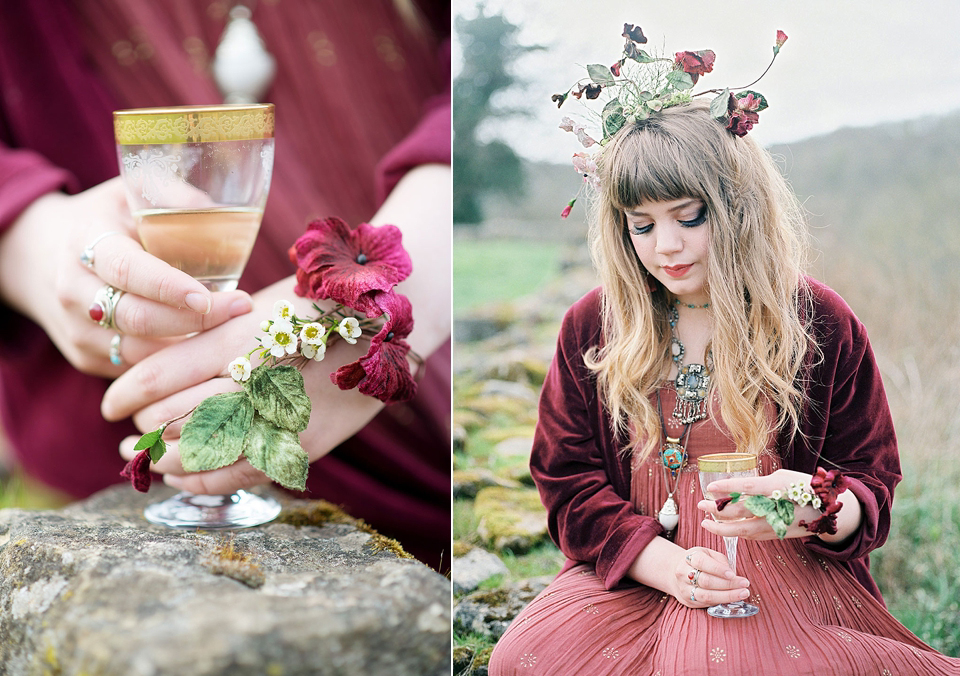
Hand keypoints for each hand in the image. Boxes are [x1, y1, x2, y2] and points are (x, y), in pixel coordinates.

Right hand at [0, 178, 252, 376]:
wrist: (40, 254)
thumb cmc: (107, 219)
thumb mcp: (130, 192)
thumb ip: (172, 196)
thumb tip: (216, 213)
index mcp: (85, 242)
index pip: (126, 269)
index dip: (166, 286)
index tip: (206, 296)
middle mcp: (73, 290)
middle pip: (137, 318)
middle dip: (194, 320)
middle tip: (241, 308)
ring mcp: (76, 329)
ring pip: (139, 351)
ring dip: (189, 345)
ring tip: (231, 327)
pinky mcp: (85, 357)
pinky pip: (136, 368)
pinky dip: (174, 362)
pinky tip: (206, 345)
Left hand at [102, 278, 383, 493]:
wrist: (388, 325)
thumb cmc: (319, 308)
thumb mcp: (260, 309)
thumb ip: (213, 338)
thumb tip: (158, 371)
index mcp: (239, 336)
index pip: (159, 376)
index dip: (125, 395)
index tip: (112, 405)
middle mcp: (255, 378)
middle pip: (171, 418)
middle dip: (143, 430)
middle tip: (131, 435)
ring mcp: (280, 416)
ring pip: (201, 452)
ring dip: (166, 460)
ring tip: (152, 458)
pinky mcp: (303, 444)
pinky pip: (240, 475)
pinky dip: (204, 480)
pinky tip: (186, 477)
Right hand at [627, 536, 750, 608]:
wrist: (675, 572)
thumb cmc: (697, 562)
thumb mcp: (707, 553)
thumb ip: (720, 560)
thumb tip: (732, 573)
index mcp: (689, 558)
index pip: (703, 562)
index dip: (718, 569)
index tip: (733, 574)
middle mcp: (683, 573)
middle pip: (706, 581)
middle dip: (728, 584)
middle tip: (745, 584)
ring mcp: (684, 589)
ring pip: (706, 595)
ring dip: (727, 596)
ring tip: (743, 594)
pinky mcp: (688, 601)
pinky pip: (706, 604)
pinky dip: (721, 602)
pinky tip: (732, 599)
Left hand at [697, 468, 826, 540]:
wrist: (828, 511)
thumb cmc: (803, 487)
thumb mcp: (782, 478)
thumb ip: (759, 484)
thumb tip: (736, 488)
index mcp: (778, 489)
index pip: (748, 488)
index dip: (728, 487)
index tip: (710, 488)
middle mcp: (775, 509)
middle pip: (740, 512)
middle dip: (716, 509)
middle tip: (700, 505)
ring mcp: (775, 525)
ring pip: (742, 530)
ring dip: (721, 527)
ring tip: (705, 521)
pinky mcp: (775, 535)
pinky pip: (751, 535)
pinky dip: (735, 532)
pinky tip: (723, 527)